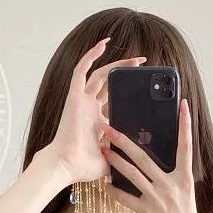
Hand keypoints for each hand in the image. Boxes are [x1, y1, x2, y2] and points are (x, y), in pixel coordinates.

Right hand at [48, 38, 145, 183]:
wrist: (67, 166)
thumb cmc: (84, 167)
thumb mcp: (113, 159)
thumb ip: (125, 155)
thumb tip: (143, 161)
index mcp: (97, 121)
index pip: (114, 101)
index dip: (127, 93)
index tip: (144, 89)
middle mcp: (89, 108)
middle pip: (109, 83)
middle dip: (126, 73)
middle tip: (143, 66)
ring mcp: (81, 101)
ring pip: (100, 74)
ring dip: (116, 63)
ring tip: (135, 58)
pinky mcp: (74, 96)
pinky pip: (81, 70)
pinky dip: (90, 56)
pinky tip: (103, 45)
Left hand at [100, 98, 203, 212]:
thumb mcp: (185, 192)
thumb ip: (174, 174)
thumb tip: (160, 157)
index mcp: (184, 178)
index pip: (186, 146)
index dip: (185, 125)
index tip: (183, 105)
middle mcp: (171, 185)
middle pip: (144, 157)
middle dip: (124, 141)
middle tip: (109, 127)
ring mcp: (157, 199)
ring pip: (131, 174)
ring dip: (115, 160)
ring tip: (103, 149)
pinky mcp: (146, 212)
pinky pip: (125, 198)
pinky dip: (114, 190)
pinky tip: (104, 183)